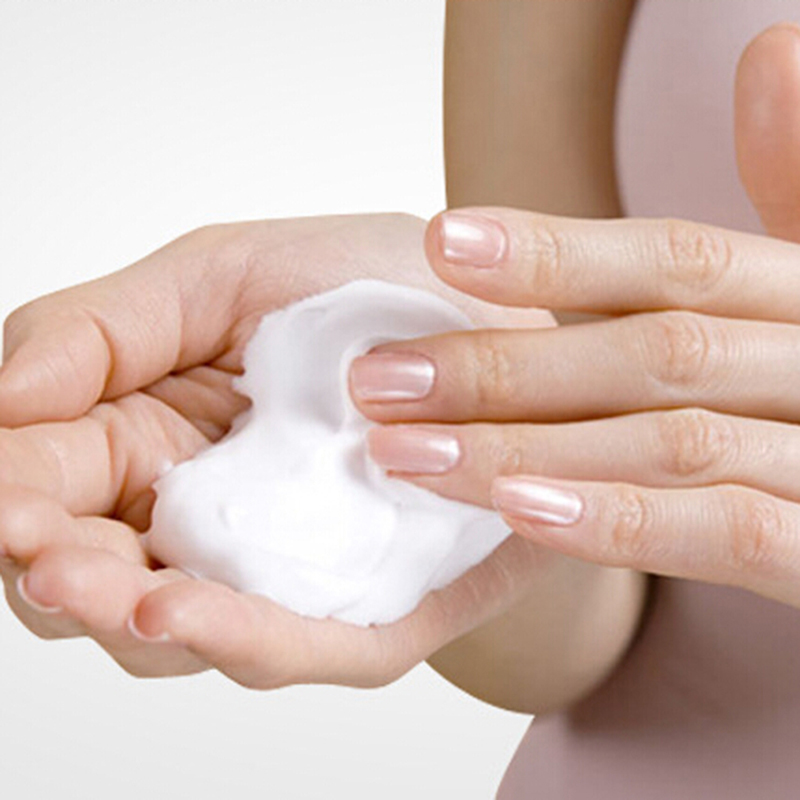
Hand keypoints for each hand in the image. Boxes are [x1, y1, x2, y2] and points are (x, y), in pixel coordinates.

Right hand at [0, 213, 561, 687]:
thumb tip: (4, 395)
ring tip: (101, 588)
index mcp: (149, 431)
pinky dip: (232, 634)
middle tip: (39, 551)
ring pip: (169, 627)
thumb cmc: (373, 296)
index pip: (42, 480)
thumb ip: (108, 326)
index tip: (7, 495)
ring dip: (124, 614)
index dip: (13, 492)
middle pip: (87, 574)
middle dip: (57, 571)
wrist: (504, 342)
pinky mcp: (357, 611)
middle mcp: (198, 516)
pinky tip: (180, 610)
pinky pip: (289, 642)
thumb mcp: (230, 274)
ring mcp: (274, 571)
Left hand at [350, 25, 799, 609]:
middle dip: (504, 366)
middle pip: (651, 352)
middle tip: (380, 380)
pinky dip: (621, 523)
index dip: (557, 251)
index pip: (676, 260)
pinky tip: (516, 513)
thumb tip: (767, 53)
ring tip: (407, 453)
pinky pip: (730, 538)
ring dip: (526, 448)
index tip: (442, 242)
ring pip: (669, 443)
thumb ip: (791, 193)